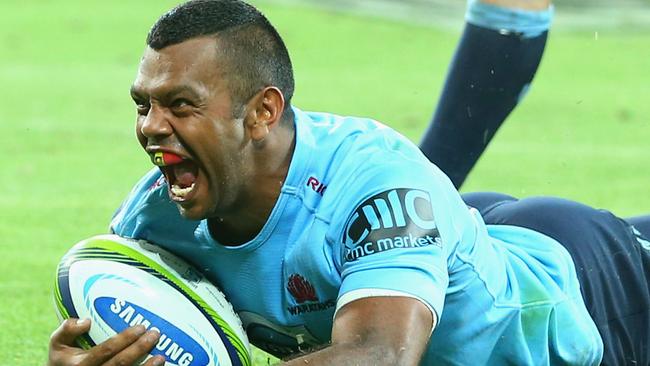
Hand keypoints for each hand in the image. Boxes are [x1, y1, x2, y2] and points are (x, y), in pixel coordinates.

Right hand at [48, 318, 165, 365]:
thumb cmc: (63, 361)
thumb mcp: (57, 344)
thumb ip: (67, 329)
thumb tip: (86, 321)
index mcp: (80, 364)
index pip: (106, 350)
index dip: (124, 339)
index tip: (140, 327)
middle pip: (120, 363)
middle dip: (140, 349)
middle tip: (155, 334)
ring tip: (161, 356)